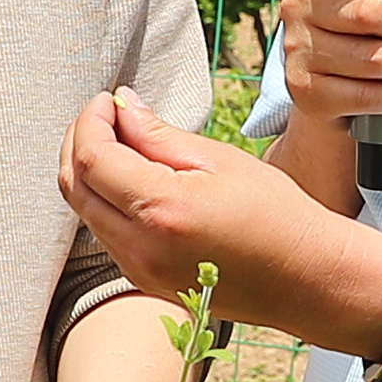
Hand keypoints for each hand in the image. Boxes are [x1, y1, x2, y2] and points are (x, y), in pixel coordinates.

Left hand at [57, 91, 381, 341]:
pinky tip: (134, 179)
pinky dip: (107, 200)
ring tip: (123, 142)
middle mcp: (140, 247)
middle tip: (104, 116)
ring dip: (91, 172)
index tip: (107, 99)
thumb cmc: (274, 212)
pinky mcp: (145, 281)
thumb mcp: (218, 160)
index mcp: (160, 210)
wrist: (306, 278)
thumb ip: (159, 134)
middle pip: (75, 187)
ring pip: (86, 211)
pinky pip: (106, 234)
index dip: (91, 121)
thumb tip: (121, 105)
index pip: (93, 158)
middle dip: (79, 143)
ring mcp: (139, 271)